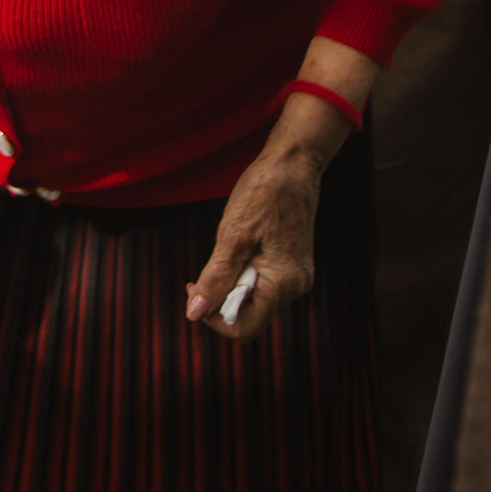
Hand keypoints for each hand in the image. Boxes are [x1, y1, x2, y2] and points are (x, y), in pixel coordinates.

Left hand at [185, 140, 325, 342]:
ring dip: (231, 283)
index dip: (212, 316)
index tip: (194, 289)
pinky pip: (261, 283)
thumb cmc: (264, 193)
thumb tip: (195, 314)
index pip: (243, 327)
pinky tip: (239, 245)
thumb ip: (215, 279)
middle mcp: (295, 287)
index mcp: (284, 284)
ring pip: (253, 299)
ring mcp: (296, 276)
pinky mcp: (291, 264)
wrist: (293, 163)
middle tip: (207, 264)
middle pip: (248, 315)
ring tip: (229, 247)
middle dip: (221, 297)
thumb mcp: (232, 236)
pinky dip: (242, 272)